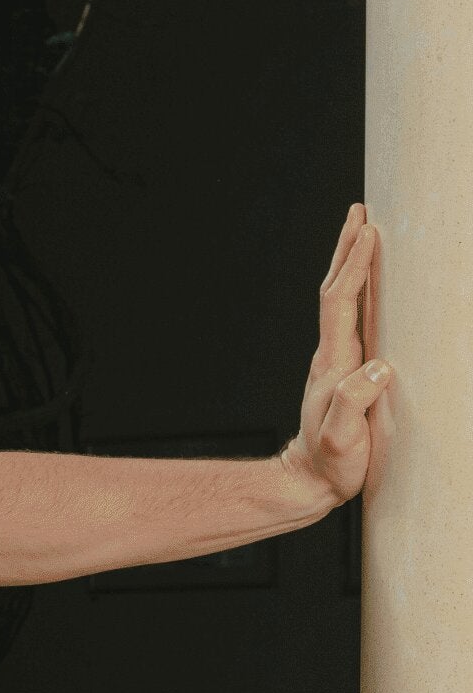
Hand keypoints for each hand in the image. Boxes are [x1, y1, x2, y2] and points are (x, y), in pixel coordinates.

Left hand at [287, 203, 393, 505]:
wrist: (312, 481)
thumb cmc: (331, 464)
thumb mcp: (341, 438)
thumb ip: (353, 403)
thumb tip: (380, 367)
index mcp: (334, 364)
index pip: (342, 304)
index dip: (354, 267)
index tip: (368, 232)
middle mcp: (332, 356)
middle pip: (336, 291)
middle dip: (347, 250)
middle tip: (360, 211)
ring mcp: (337, 361)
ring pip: (343, 302)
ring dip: (351, 264)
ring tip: (363, 231)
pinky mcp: (346, 370)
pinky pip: (353, 319)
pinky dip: (360, 290)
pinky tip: (369, 282)